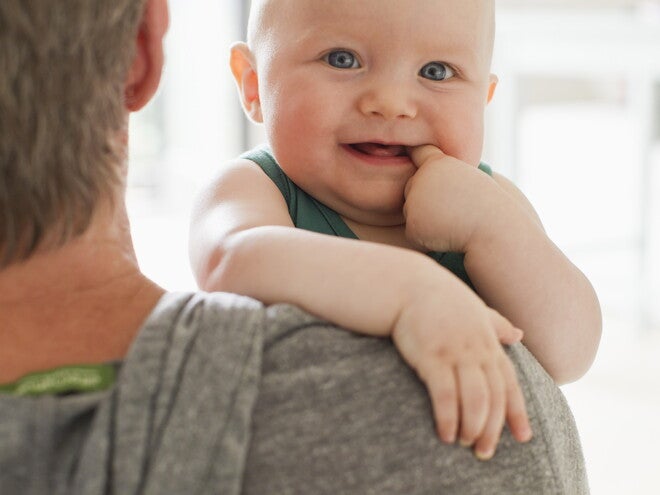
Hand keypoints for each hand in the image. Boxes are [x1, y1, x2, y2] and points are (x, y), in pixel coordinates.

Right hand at [391, 281, 531, 459]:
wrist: (407, 284)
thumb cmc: (439, 298)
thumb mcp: (474, 309)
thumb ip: (496, 324)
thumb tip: (519, 334)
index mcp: (488, 341)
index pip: (509, 383)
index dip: (517, 412)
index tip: (523, 438)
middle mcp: (476, 349)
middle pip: (493, 397)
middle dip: (492, 428)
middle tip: (485, 452)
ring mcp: (455, 352)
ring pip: (474, 398)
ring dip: (472, 426)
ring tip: (466, 444)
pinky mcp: (431, 356)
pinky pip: (444, 393)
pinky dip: (448, 416)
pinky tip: (446, 434)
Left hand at [403, 145, 500, 252]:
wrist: (495, 229)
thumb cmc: (490, 205)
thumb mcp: (473, 179)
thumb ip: (448, 175)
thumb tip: (432, 175)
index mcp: (437, 164)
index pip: (419, 153)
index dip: (415, 154)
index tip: (410, 149)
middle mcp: (421, 179)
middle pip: (411, 188)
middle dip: (425, 200)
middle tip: (453, 209)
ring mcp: (413, 203)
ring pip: (411, 213)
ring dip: (427, 221)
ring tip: (454, 222)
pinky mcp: (412, 225)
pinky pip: (414, 233)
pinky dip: (426, 239)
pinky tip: (447, 236)